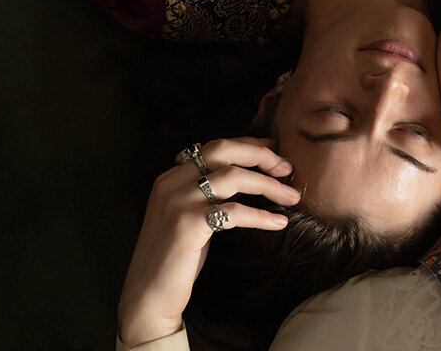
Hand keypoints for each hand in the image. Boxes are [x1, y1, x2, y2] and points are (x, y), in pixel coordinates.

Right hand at [118, 137, 298, 347]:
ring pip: (234, 176)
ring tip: (292, 198)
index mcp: (172, 176)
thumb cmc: (177, 257)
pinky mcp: (187, 225)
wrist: (148, 295)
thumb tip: (249, 177)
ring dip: (269, 185)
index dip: (250, 145)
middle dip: (262, 155)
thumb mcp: (191, 216)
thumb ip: (210, 193)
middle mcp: (172, 182)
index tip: (276, 151)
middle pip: (225, 150)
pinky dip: (261, 215)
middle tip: (288, 168)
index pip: (216, 146)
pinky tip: (279, 223)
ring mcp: (178, 202)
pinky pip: (235, 211)